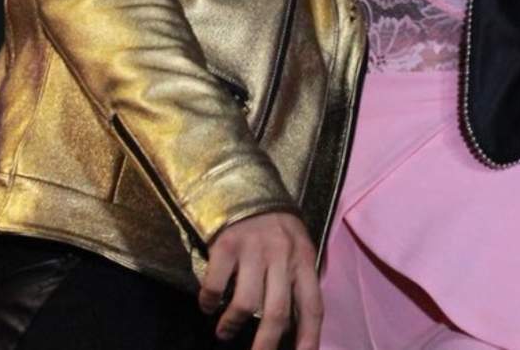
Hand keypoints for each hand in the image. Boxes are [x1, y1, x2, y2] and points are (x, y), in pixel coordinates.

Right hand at [198, 211, 321, 349]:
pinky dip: (208, 302)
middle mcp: (281, 254)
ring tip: (224, 332)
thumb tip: (293, 328)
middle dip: (266, 345)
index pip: (312, 306)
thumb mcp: (296, 247)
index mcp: (304, 258)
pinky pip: (215, 285)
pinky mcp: (226, 244)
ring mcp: (253, 249)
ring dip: (232, 325)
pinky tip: (208, 305)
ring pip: (245, 303)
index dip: (309, 337)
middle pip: (277, 312)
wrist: (246, 185)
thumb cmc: (275, 226)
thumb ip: (297, 279)